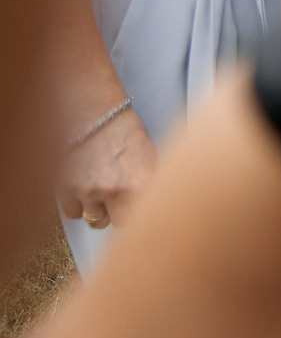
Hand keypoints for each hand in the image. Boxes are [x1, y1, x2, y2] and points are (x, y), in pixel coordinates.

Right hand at [54, 104, 155, 229]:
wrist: (93, 113)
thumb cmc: (124, 132)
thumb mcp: (150, 158)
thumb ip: (150, 185)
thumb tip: (156, 206)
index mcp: (143, 183)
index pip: (147, 217)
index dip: (143, 214)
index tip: (141, 213)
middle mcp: (117, 191)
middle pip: (121, 224)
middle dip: (121, 215)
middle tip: (120, 201)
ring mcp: (90, 192)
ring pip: (96, 221)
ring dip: (99, 211)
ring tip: (101, 191)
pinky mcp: (66, 189)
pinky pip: (73, 213)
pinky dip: (78, 205)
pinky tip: (83, 188)